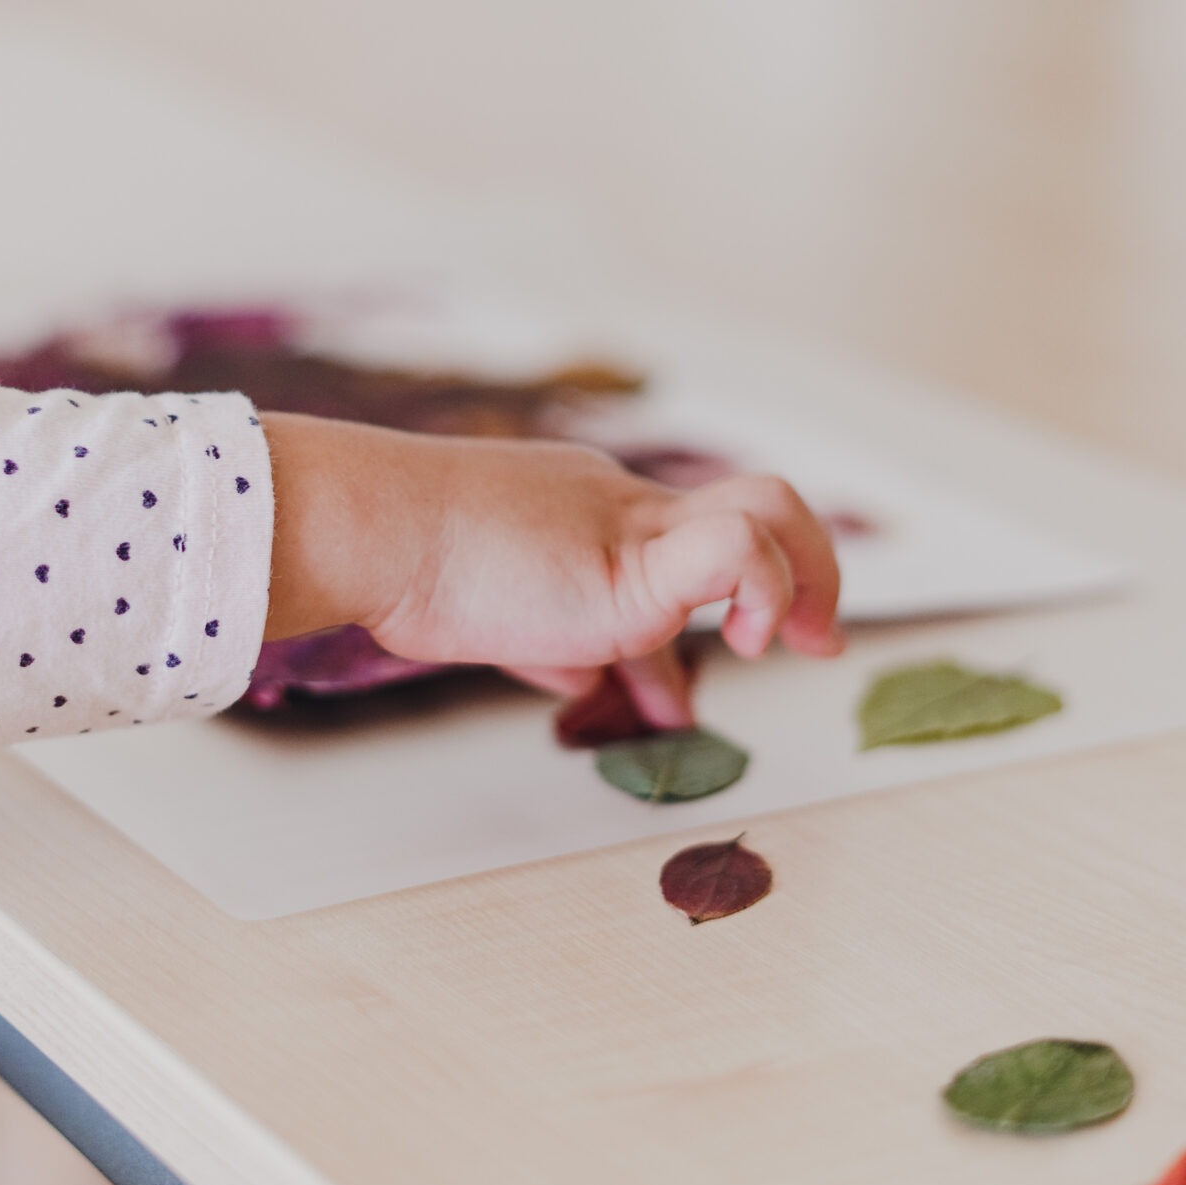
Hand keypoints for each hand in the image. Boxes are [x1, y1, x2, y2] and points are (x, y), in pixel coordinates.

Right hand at [260, 412, 842, 727]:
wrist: (373, 527)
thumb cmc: (409, 566)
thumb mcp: (494, 610)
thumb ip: (545, 641)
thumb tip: (578, 681)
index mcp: (590, 512)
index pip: (680, 545)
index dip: (725, 597)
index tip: (732, 662)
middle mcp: (623, 505)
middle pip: (753, 503)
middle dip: (804, 569)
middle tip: (812, 639)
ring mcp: (633, 526)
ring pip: (766, 509)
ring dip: (805, 582)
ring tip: (801, 645)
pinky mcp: (634, 564)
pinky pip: (736, 549)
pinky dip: (760, 593)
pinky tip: (736, 646)